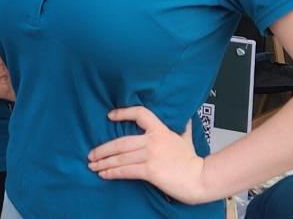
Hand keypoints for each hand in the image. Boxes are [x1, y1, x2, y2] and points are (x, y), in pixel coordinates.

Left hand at [88, 106, 209, 203]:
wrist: (202, 179)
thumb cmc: (192, 161)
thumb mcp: (186, 139)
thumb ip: (182, 128)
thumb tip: (186, 117)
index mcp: (161, 130)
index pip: (140, 114)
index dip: (123, 113)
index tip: (109, 116)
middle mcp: (153, 141)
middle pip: (120, 142)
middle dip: (102, 150)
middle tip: (91, 155)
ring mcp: (151, 156)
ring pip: (120, 158)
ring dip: (103, 162)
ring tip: (93, 166)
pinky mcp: (151, 171)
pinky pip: (126, 171)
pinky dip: (112, 172)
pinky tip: (104, 174)